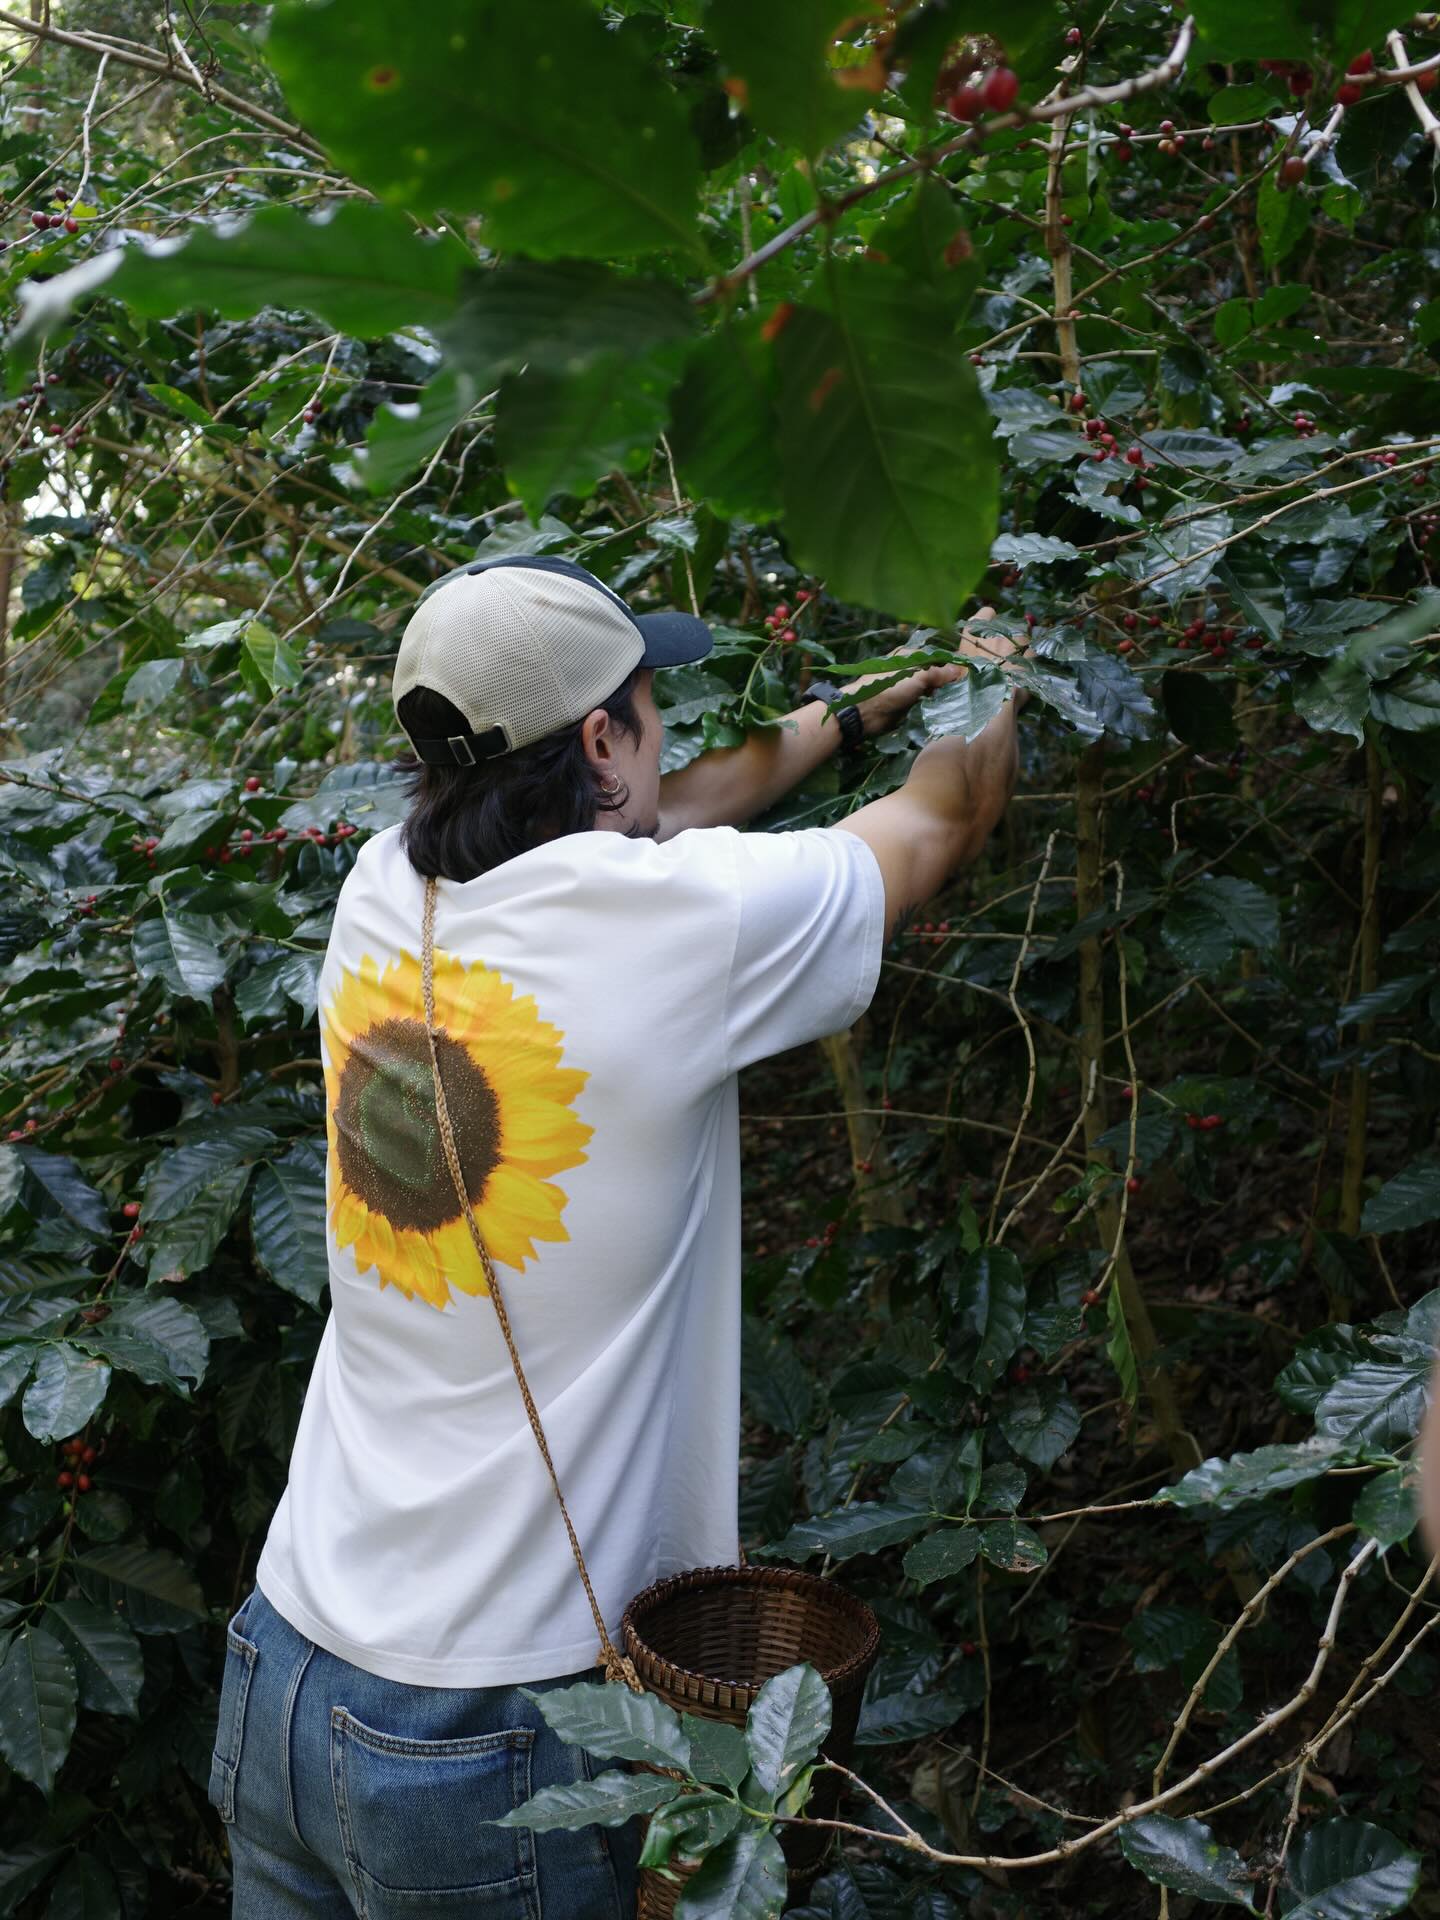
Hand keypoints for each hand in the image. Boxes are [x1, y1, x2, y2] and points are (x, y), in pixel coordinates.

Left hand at [841, 608, 1025, 735]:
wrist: (862, 713)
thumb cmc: (886, 688)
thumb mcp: (915, 677)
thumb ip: (938, 673)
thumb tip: (960, 671)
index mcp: (913, 655)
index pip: (941, 655)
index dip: (957, 662)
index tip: (976, 670)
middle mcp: (914, 670)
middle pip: (940, 672)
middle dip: (955, 680)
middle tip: (976, 687)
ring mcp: (912, 688)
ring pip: (937, 689)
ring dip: (948, 695)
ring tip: (970, 700)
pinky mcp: (910, 705)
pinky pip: (930, 703)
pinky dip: (940, 706)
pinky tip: (954, 710)